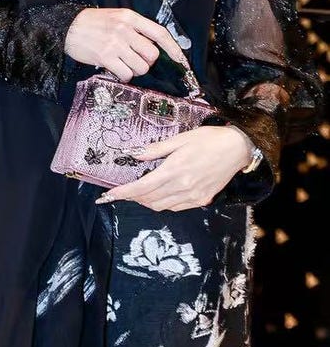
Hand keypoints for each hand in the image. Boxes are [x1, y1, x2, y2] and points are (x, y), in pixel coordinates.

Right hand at [64, 6, 186, 79]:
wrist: (66, 27)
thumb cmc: (92, 24)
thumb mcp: (116, 17)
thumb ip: (135, 29)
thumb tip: (153, 47)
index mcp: (130, 17)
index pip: (159, 33)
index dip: (173, 48)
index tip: (180, 60)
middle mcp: (125, 29)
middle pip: (152, 54)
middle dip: (146, 61)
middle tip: (134, 59)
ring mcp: (115, 43)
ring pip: (141, 67)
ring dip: (134, 70)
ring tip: (122, 63)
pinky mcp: (106, 56)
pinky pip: (126, 74)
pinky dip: (123, 75)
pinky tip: (114, 68)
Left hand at [94, 126, 255, 210]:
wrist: (237, 148)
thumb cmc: (208, 139)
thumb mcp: (180, 139)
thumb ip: (155, 149)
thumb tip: (133, 154)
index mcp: (174, 170)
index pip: (141, 187)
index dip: (123, 193)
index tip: (108, 195)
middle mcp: (183, 187)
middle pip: (149, 200)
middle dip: (132, 198)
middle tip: (122, 191)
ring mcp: (194, 196)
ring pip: (161, 206)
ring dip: (146, 201)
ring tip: (138, 192)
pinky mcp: (202, 200)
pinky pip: (176, 207)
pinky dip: (163, 203)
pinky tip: (160, 194)